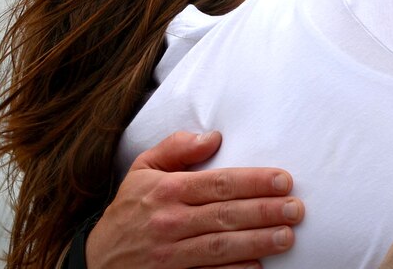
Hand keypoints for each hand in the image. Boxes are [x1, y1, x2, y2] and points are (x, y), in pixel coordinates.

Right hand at [86, 131, 304, 268]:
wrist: (96, 260)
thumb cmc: (129, 210)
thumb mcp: (142, 170)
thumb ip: (176, 148)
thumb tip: (214, 137)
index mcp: (167, 190)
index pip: (218, 183)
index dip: (254, 181)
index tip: (284, 180)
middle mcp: (170, 222)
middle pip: (225, 215)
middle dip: (264, 211)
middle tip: (296, 209)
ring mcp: (170, 255)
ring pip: (220, 247)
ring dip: (257, 242)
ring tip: (287, 236)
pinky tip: (258, 266)